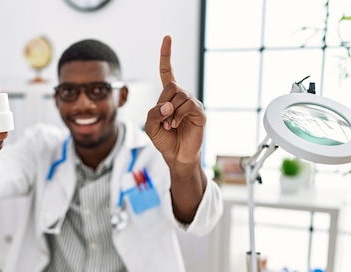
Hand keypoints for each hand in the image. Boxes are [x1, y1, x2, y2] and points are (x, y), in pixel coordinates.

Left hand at [144, 35, 205, 168]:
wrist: (177, 155)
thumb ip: (152, 113)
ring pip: (179, 96)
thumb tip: (168, 106)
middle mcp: (182, 96)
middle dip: (163, 102)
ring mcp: (192, 103)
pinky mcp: (199, 112)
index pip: (167, 71)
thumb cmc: (165, 140)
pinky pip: (187, 105)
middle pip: (171, 86)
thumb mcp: (150, 126)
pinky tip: (175, 125)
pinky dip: (177, 115)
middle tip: (163, 119)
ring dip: (169, 113)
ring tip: (170, 125)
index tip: (167, 38)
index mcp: (169, 96)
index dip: (166, 55)